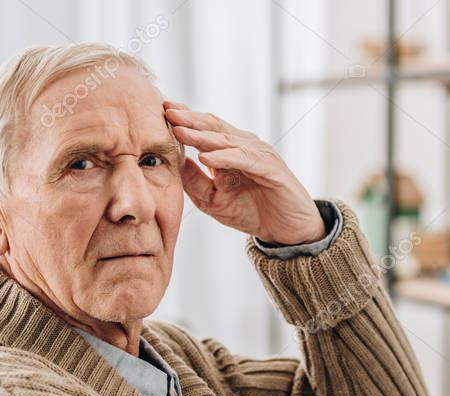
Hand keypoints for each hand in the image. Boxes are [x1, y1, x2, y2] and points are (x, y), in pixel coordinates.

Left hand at [163, 101, 324, 244]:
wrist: (288, 231)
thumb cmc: (253, 212)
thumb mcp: (213, 199)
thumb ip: (194, 181)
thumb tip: (173, 162)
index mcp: (232, 150)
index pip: (205, 128)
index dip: (185, 119)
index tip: (160, 112)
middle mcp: (246, 146)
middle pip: (214, 125)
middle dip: (189, 118)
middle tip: (166, 110)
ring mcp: (260, 155)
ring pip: (227, 140)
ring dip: (201, 135)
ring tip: (179, 130)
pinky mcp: (271, 170)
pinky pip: (245, 160)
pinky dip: (225, 158)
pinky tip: (206, 158)